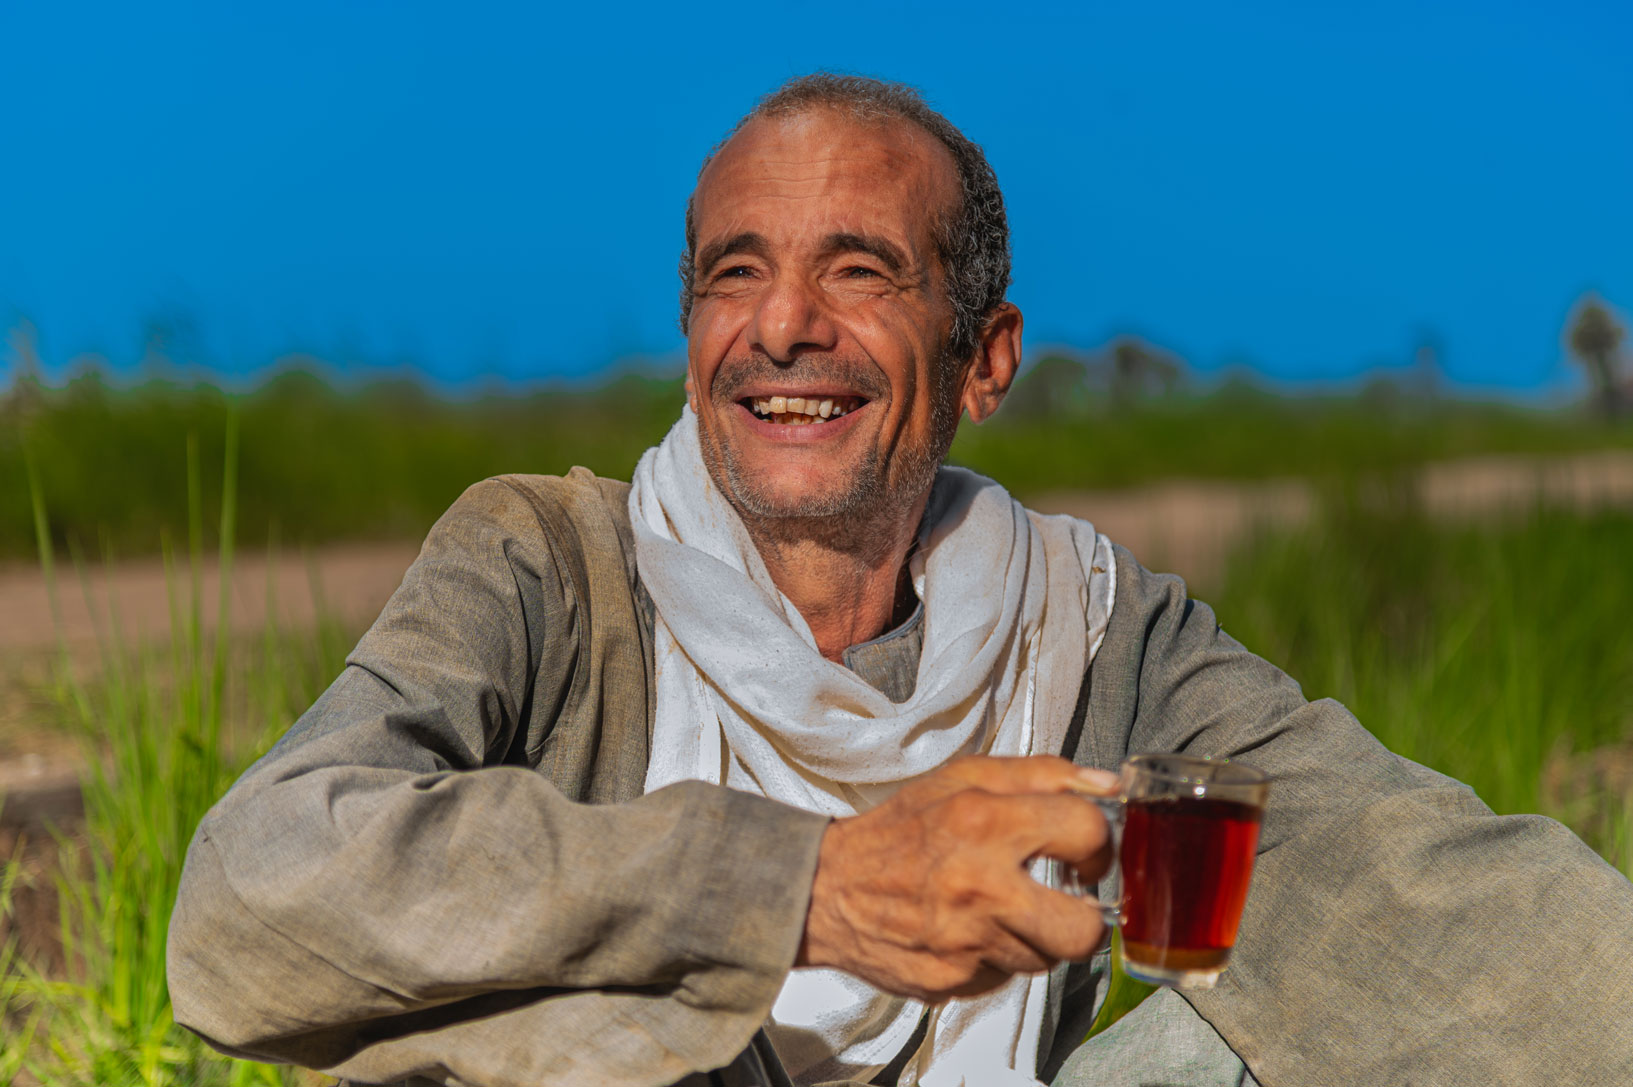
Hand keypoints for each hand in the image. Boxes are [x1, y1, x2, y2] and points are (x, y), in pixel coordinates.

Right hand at [795, 755, 1117, 1002]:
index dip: (1098, 843)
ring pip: (1046, 959)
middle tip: (1065, 899)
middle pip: (1083, 929)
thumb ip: (1041, 774)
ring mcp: (967, 943)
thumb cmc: (898, 831)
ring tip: (1003, 909)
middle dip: (1084, 916)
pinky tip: (971, 931)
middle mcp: (980, 887)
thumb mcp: (964, 778)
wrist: (828, 889)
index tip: (1083, 849)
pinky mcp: (954, 981)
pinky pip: (1004, 977)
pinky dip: (996, 956)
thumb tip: (1107, 786)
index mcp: (985, 822)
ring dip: (1035, 935)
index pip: (1087, 832)